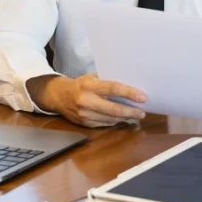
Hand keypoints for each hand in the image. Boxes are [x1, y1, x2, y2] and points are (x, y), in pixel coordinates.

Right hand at [27, 73, 147, 127]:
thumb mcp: (92, 78)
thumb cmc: (80, 84)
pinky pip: (104, 124)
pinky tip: (123, 119)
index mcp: (89, 86)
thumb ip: (107, 82)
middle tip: (142, 112)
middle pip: (113, 109)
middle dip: (131, 112)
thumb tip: (131, 87)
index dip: (129, 93)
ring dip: (125, 118)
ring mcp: (84, 114)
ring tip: (136, 115)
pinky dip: (115, 122)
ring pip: (110, 119)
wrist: (58, 96)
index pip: (113, 89)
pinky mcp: (84, 124)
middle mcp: (86, 101)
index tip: (143, 97)